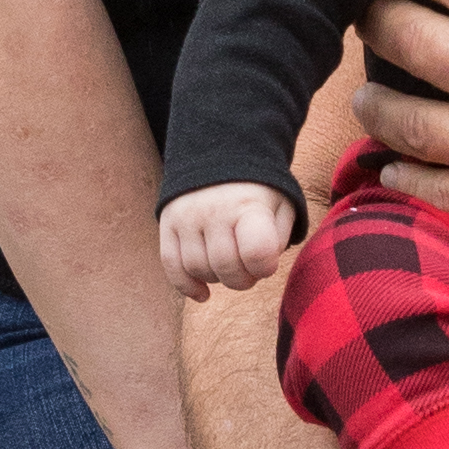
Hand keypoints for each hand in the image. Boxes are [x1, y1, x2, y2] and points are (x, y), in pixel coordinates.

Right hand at [156, 181, 298, 300]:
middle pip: (226, 268)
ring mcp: (186, 217)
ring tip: (230, 264)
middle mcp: (213, 210)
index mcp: (248, 205)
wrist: (220, 155)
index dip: (265, 267)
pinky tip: (203, 292)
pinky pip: (172, 266)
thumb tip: (261, 268)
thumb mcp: (282, 206)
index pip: (256, 252)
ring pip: (198, 269)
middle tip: (249, 269)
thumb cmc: (258, 191)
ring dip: (217, 278)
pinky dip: (187, 286)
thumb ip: (278, 240)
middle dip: (242, 279)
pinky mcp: (167, 223)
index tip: (266, 262)